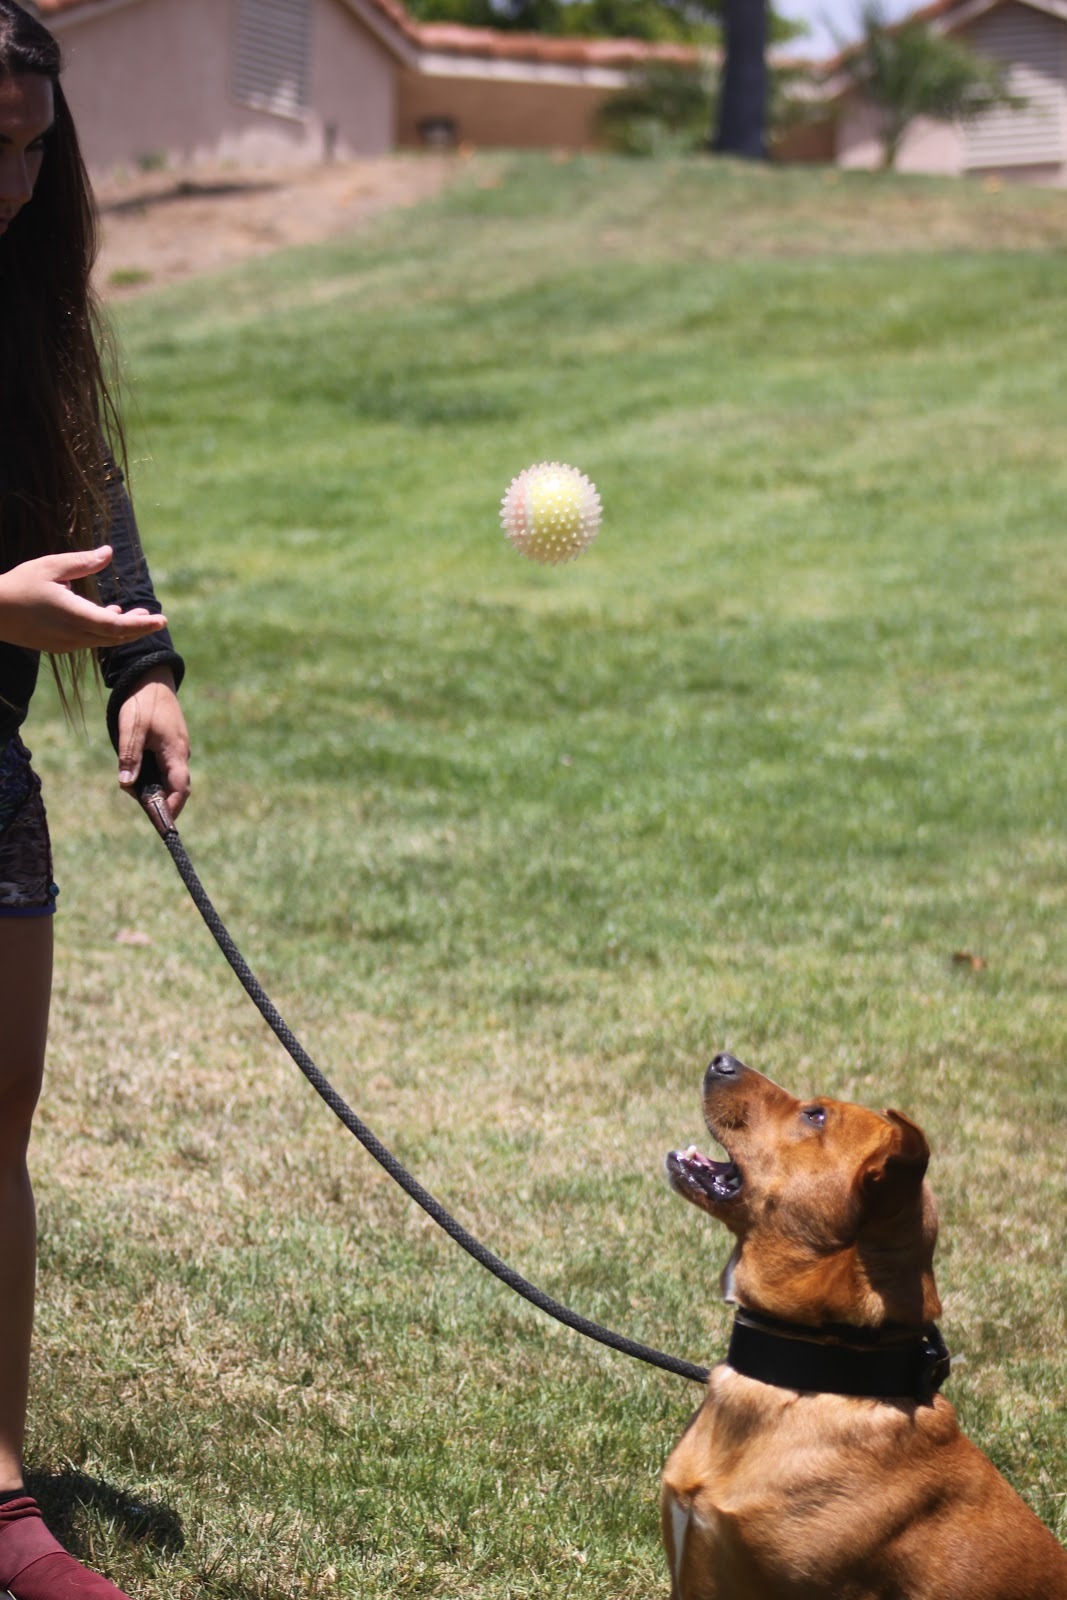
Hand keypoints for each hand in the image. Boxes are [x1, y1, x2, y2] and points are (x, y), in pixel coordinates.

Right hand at [0, 546, 167, 653]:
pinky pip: (88, 641)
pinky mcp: (57, 646)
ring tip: (135, 615)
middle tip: (155, 618)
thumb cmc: (19, 585)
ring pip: (102, 640)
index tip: (161, 620)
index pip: (117, 626)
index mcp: (74, 615)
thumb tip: (109, 552)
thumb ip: (82, 562)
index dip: (142, 625)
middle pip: (115, 636)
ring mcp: (64, 644)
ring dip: (120, 629)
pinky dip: (102, 631)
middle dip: (137, 628)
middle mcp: (72, 635)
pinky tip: (105, 615)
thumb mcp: (51, 566)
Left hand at [116, 668, 190, 819]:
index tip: (163, 823)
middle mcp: (180, 753)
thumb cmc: (142, 701)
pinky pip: (166, 767)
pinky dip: (154, 777)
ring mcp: (177, 749)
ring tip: (135, 791)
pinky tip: (138, 774)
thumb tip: (126, 784)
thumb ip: (129, 756)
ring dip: (156, 789)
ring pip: (170, 777)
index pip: (180, 788)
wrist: (151, 676)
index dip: (173, 807)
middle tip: (144, 811)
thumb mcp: (131, 729)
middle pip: (177, 787)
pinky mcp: (170, 744)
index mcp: (175, 751)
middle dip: (163, 802)